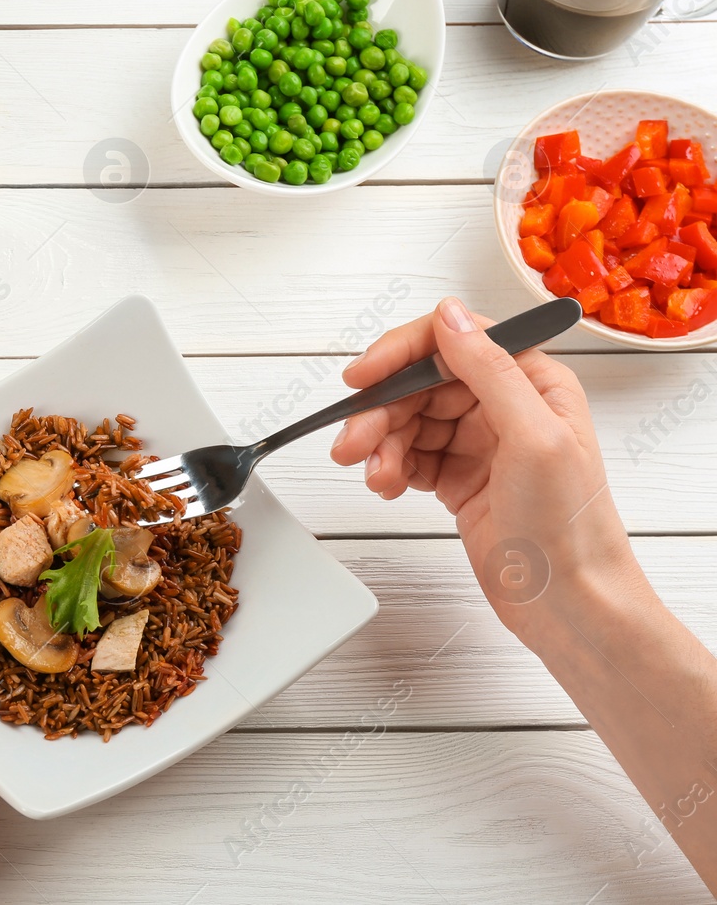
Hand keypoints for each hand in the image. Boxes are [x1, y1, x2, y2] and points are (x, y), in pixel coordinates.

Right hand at [329, 297, 645, 640]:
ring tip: (374, 476)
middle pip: (420, 384)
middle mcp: (505, 405)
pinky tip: (388, 486)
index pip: (454, 341)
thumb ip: (490, 371)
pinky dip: (390, 468)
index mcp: (533, 382)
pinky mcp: (458, 477)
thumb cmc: (569, 529)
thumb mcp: (534, 438)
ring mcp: (479, 442)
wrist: (567, 604)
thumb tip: (449, 316)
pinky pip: (409, 456)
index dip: (402, 354)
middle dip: (380, 412)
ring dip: (380, 445)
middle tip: (351, 444)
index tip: (363, 378)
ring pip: (407, 421)